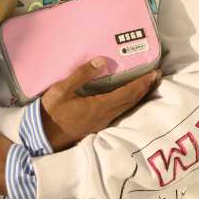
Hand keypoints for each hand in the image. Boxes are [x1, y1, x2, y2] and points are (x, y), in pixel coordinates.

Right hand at [40, 58, 162, 150]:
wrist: (42, 137)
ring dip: (138, 96)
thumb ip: (82, 74)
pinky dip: (128, 103)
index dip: (142, 84)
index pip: (127, 93)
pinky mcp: (96, 126)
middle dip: (145, 89)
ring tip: (146, 86)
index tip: (154, 74)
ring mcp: (102, 123)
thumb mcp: (62, 89)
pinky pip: (119, 112)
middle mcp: (105, 116)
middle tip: (155, 76)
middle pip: (131, 102)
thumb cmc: (51, 112)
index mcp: (99, 106)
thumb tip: (102, 61)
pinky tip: (127, 99)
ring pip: (126, 108)